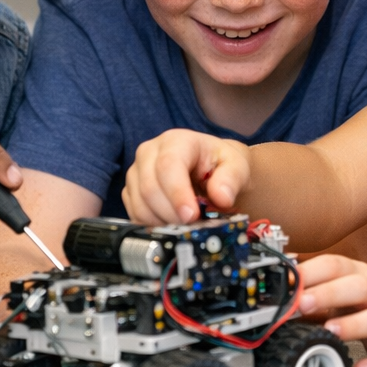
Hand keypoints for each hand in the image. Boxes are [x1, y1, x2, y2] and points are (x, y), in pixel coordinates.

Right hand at [123, 129, 250, 223]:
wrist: (211, 169)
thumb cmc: (222, 165)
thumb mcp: (237, 166)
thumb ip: (232, 179)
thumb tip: (221, 197)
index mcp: (176, 141)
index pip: (168, 165)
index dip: (177, 194)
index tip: (192, 216)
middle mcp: (149, 152)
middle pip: (149, 187)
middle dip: (172, 213)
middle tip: (193, 226)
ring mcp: (136, 172)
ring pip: (139, 203)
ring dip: (162, 221)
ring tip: (186, 225)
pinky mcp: (130, 191)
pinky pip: (134, 213)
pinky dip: (152, 225)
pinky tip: (172, 224)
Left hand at [297, 255, 366, 366]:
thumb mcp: (349, 289)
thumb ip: (317, 291)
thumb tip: (278, 292)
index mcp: (360, 275)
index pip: (336, 265)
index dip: (311, 271)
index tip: (288, 282)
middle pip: (358, 287)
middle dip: (329, 293)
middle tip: (302, 304)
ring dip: (353, 325)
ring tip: (330, 332)